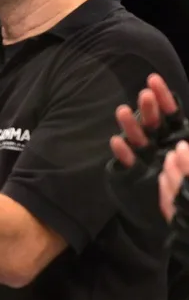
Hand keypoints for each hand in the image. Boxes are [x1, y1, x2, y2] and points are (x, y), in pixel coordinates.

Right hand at [106, 73, 188, 230]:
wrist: (177, 219)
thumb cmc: (185, 184)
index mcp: (176, 137)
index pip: (171, 112)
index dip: (164, 96)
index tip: (153, 79)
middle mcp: (160, 143)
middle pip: (153, 121)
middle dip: (148, 108)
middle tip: (144, 95)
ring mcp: (145, 157)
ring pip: (137, 137)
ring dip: (130, 124)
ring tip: (121, 111)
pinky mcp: (133, 172)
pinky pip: (128, 160)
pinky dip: (123, 152)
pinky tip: (117, 142)